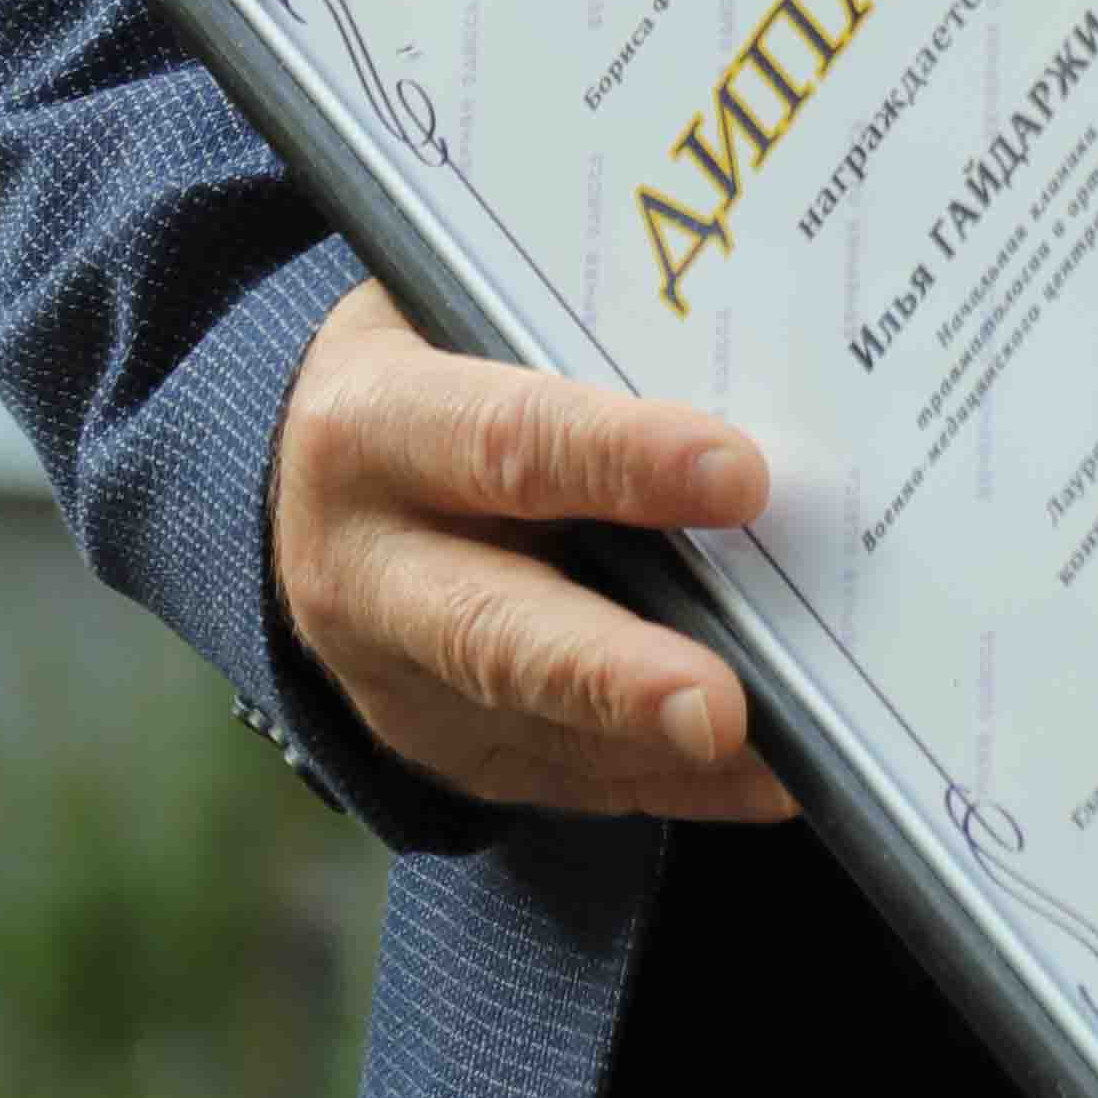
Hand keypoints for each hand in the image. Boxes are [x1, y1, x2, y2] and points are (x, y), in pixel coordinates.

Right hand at [270, 279, 796, 822]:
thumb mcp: (461, 316)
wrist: (316, 474)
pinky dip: (671, 782)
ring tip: (780, 755)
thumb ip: (575, 345)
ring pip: (533, 725)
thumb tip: (753, 370)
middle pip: (495, 630)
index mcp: (372, 428)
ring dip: (660, 749)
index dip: (618, 461)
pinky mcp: (441, 747)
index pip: (502, 444)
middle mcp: (365, 568)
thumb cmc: (435, 365)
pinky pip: (563, 778)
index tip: (739, 477)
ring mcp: (393, 676)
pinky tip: (768, 775)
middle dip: (613, 676)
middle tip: (721, 704)